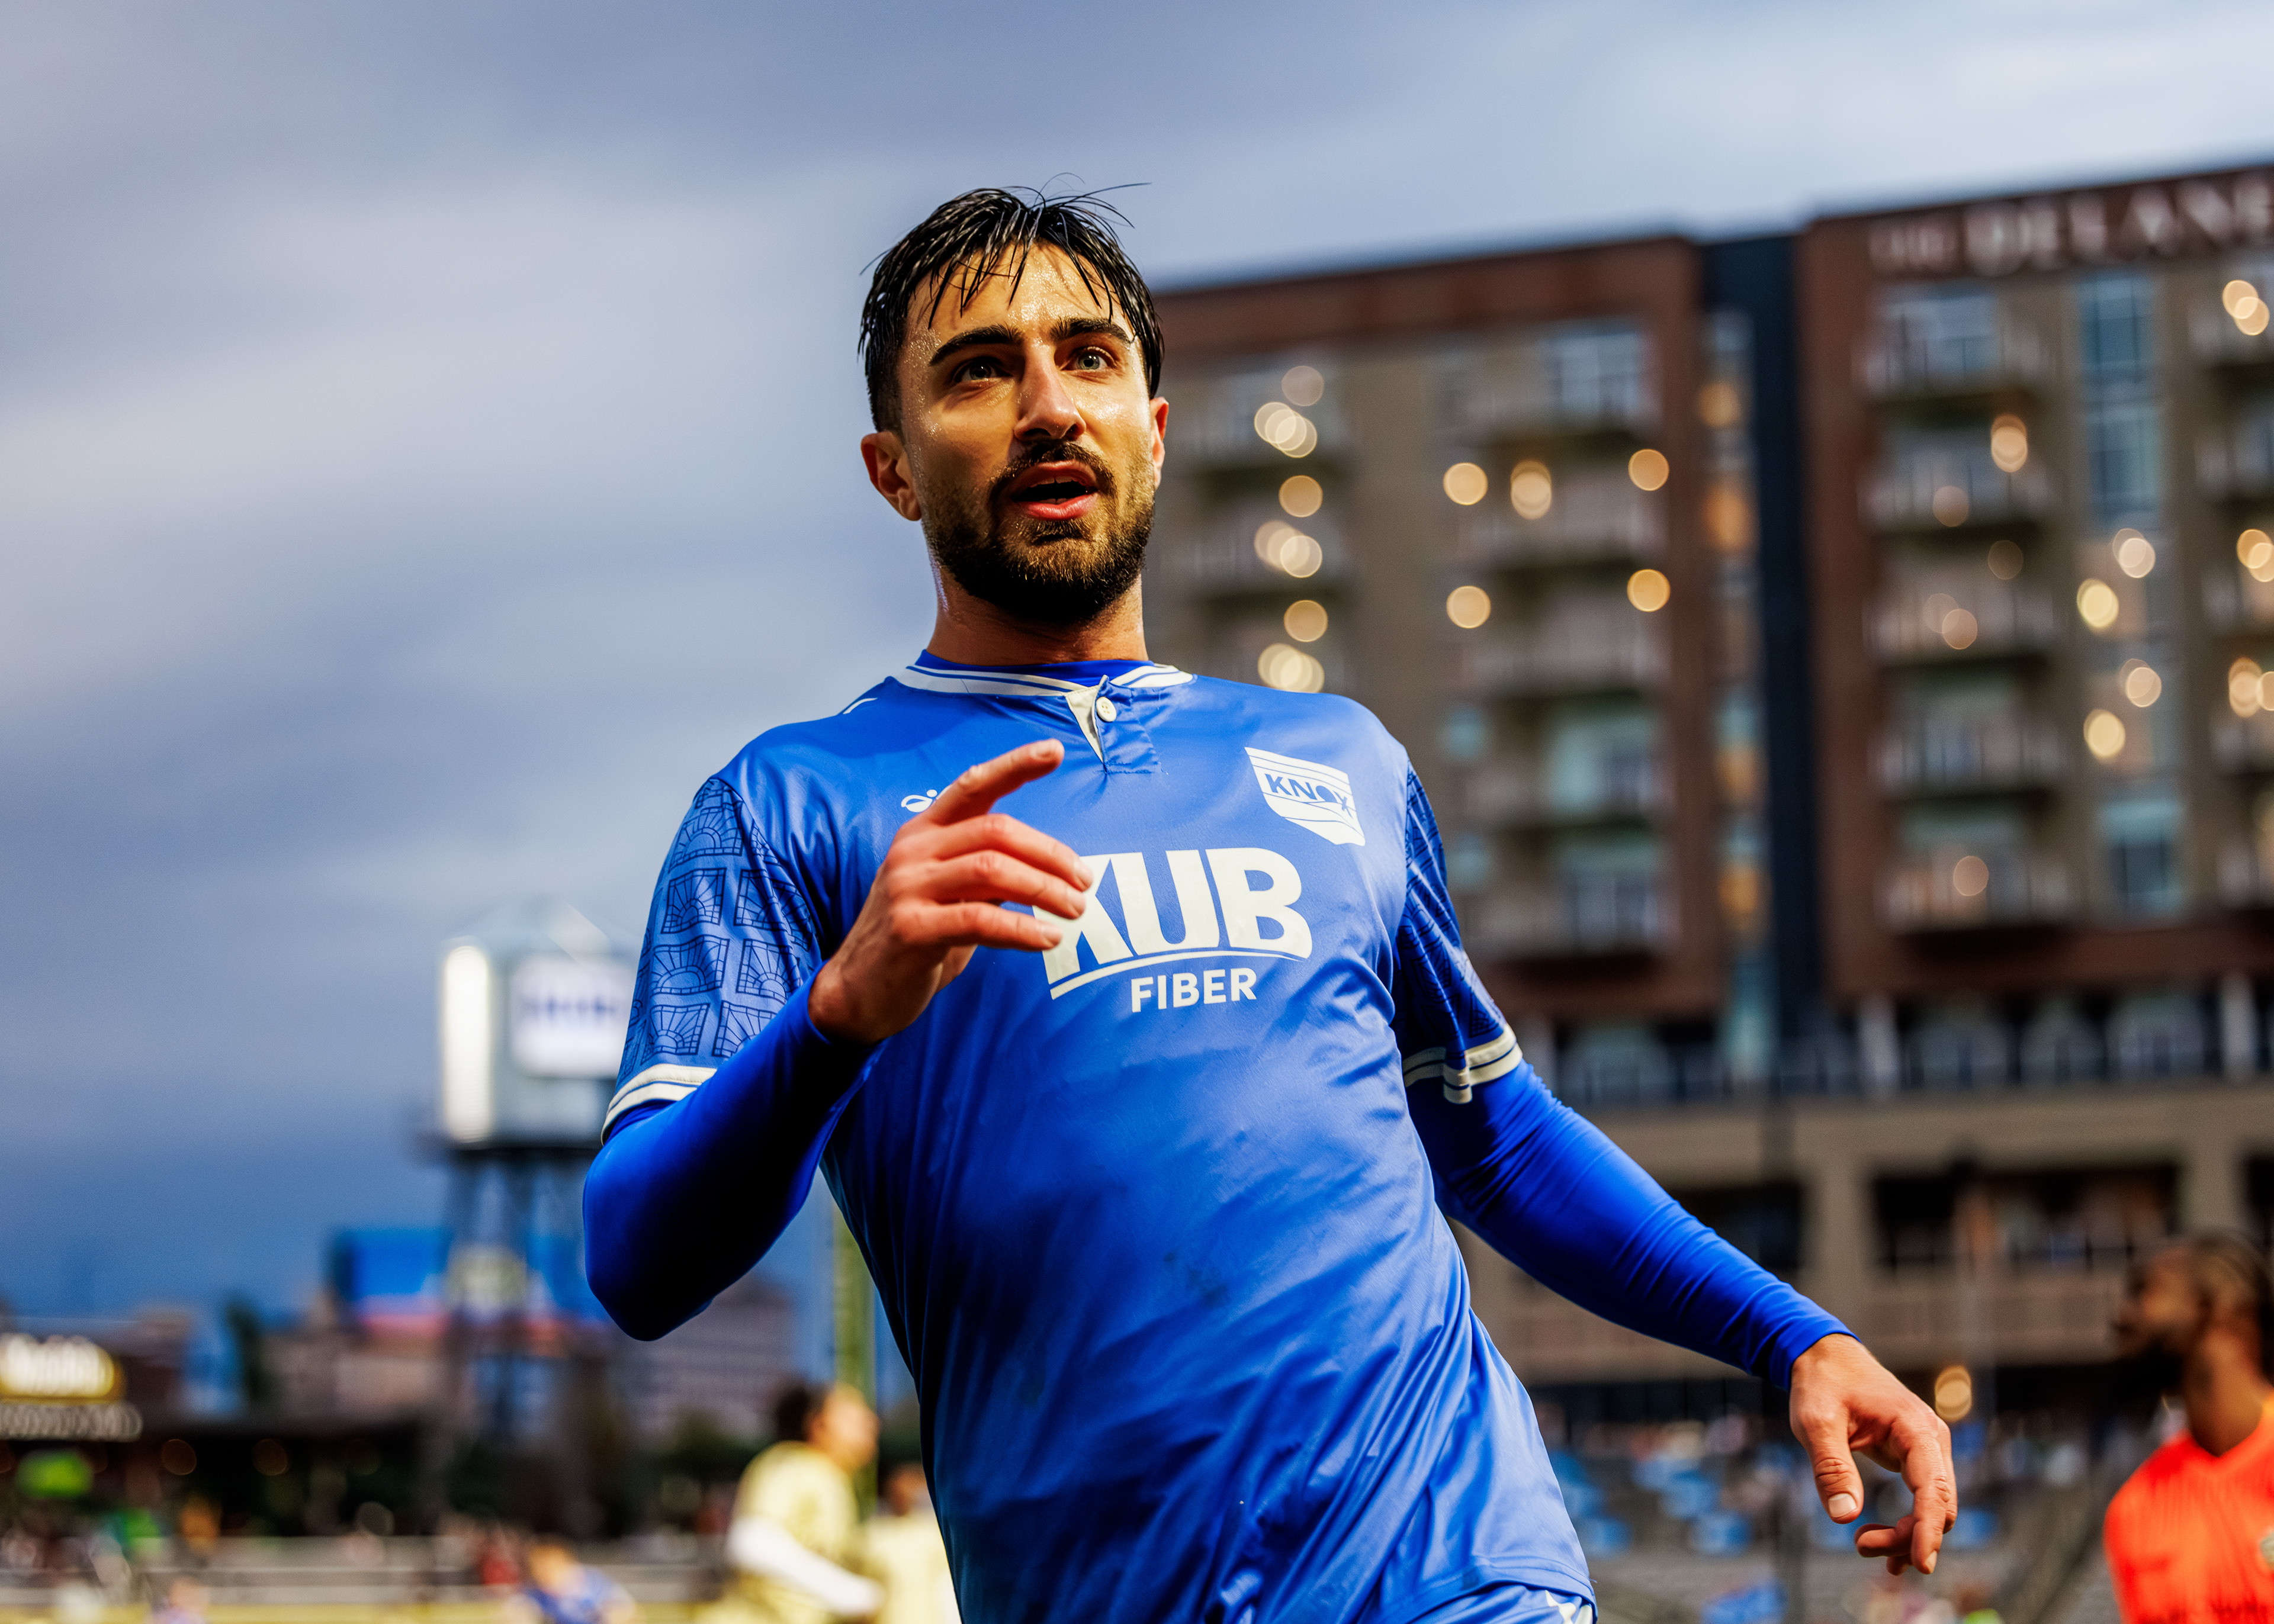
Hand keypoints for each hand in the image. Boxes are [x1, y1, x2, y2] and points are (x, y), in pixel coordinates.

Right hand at [808, 740, 1089, 1045]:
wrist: (858, 990)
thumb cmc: (916, 938)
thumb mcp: (950, 894)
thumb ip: (985, 872)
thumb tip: (1050, 866)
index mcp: (923, 832)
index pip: (972, 785)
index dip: (1014, 765)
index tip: (1055, 750)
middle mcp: (912, 850)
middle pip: (996, 831)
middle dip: (1049, 854)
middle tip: (1084, 882)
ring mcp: (907, 887)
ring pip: (992, 871)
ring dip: (1044, 890)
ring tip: (1075, 910)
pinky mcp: (910, 928)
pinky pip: (980, 920)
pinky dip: (1023, 928)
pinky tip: (1048, 938)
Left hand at [1788, 1333, 1955, 1575]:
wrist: (1825, 1357)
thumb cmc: (1822, 1384)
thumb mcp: (1815, 1422)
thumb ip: (1831, 1467)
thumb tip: (1844, 1516)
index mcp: (1915, 1428)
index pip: (1934, 1489)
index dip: (1928, 1530)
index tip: (1921, 1564)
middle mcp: (1931, 1440)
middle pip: (1938, 1506)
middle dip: (1908, 1537)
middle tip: (1860, 1547)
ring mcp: (1927, 1450)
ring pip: (1933, 1507)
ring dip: (1907, 1535)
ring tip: (1864, 1546)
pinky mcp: (1915, 1458)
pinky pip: (1922, 1500)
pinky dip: (1909, 1525)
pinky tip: (1886, 1546)